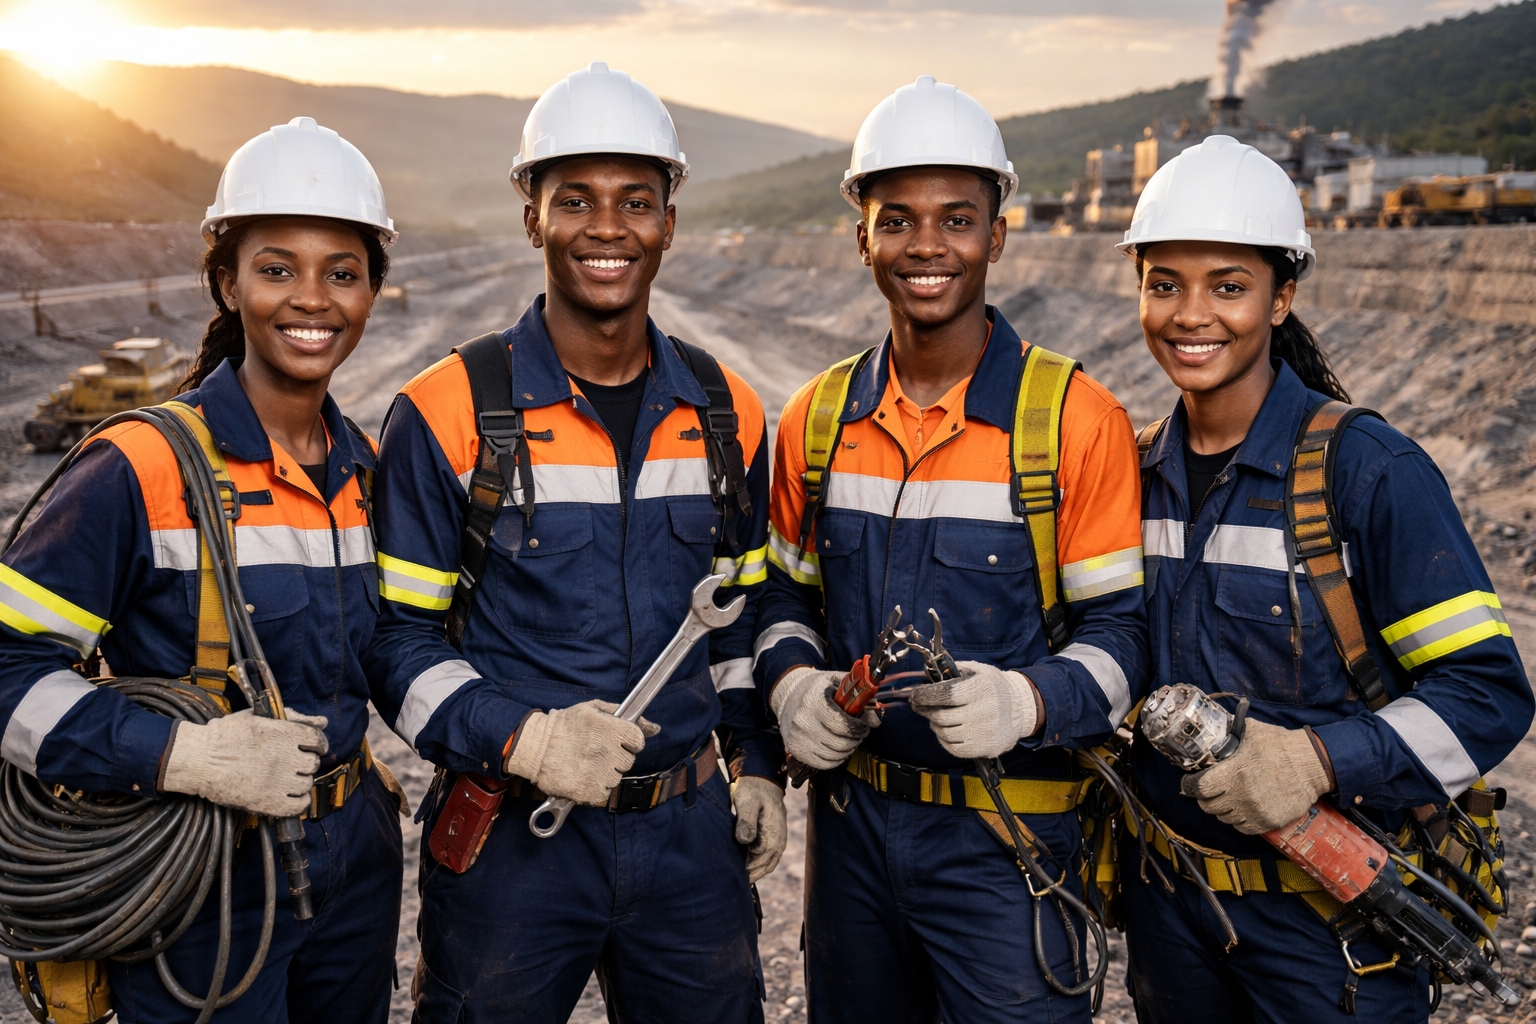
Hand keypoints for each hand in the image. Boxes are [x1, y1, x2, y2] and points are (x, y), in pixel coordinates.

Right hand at [161, 709, 328, 816]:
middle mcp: (285, 757)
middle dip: (304, 762)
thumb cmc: (225, 735)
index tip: (313, 747)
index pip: (317, 739)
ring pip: (306, 784)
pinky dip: (298, 802)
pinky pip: (298, 806)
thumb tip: (322, 722)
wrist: (200, 759)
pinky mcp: (268, 802)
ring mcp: (278, 781)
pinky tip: (288, 796)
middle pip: (312, 763)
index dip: (318, 744)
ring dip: (299, 781)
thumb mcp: (259, 717)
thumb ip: (293, 717)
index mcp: (284, 734)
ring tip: (285, 778)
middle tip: (291, 763)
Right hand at [505, 700, 657, 806]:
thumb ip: (625, 717)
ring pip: (616, 778)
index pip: (638, 741)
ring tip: (587, 763)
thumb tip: (655, 728)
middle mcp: (605, 751)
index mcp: (608, 729)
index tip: (618, 741)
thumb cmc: (564, 726)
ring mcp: (597, 773)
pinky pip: (604, 793)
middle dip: (617, 757)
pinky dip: (596, 788)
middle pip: (628, 761)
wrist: (535, 747)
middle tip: (597, 752)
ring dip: (606, 773)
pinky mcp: (588, 791)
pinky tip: (584, 776)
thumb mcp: (593, 710)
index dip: (629, 742)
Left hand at [732, 775, 787, 882]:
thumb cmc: (753, 790)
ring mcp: (778, 842)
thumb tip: (744, 841)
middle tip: (728, 880)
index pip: (758, 863)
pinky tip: (743, 865)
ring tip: (734, 875)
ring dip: (752, 871)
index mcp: (773, 836)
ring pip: (766, 866)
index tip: (729, 874)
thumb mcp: (746, 801)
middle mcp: (779, 842)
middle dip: (748, 875)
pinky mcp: (774, 840)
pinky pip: (767, 859)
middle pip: (763, 868)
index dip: (744, 871)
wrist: (764, 780)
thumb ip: (746, 821)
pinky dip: (756, 865)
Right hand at [771, 667, 878, 770]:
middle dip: (855, 740)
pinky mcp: (795, 750)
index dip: (859, 729)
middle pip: (839, 743)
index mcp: (813, 700)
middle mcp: (802, 721)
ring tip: (849, 741)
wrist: (788, 695)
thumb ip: (859, 696)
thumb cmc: (816, 688)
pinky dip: (835, 759)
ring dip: (847, 751)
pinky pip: (822, 763)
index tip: (864, 727)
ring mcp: (797, 737)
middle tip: (859, 734)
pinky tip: (838, 749)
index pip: (842, 725)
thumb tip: (875, 717)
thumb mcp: (838, 682)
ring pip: (833, 756)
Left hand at [909, 661, 1038, 758]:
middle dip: (927, 711)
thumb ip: (954, 670)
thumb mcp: (979, 670)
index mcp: (982, 688)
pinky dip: (945, 741)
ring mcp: (986, 731)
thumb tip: (928, 673)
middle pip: (943, 716)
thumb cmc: (994, 688)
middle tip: (922, 708)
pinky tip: (946, 732)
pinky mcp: (987, 747)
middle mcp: (986, 710)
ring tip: (937, 718)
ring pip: (946, 733)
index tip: (916, 696)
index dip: (926, 696)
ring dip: (935, 726)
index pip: (947, 694)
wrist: (1021, 709)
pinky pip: (955, 748)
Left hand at [1181, 719, 1331, 833]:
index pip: (1199, 788)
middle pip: (1208, 806)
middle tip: (1208, 790)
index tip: (1189, 783)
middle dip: (1204, 798)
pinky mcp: (1268, 822)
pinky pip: (1243, 828)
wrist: (1312, 766)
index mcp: (1234, 773)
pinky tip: (1241, 808)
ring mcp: (1255, 811)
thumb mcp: (1251, 731)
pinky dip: (1238, 820)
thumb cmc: (1281, 746)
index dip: (1190, 786)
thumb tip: (1213, 725)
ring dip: (1222, 809)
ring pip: (1225, 818)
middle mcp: (1242, 796)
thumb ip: (1230, 730)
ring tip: (1227, 798)